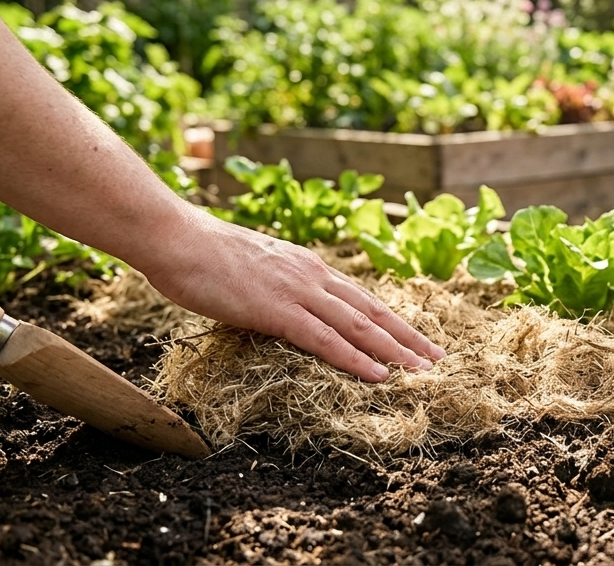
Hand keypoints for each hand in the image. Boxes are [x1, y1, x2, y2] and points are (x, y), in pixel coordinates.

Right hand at [136, 206, 444, 381]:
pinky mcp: (277, 309)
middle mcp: (313, 275)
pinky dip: (356, 359)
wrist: (176, 238)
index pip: (361, 297)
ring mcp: (298, 291)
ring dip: (394, 351)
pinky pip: (325, 339)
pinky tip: (379, 375)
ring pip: (359, 325)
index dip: (392, 320)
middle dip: (407, 337)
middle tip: (437, 359)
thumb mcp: (253, 268)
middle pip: (372, 310)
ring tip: (421, 371)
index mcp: (308, 266)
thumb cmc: (203, 255)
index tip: (417, 338)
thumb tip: (282, 306)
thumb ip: (276, 285)